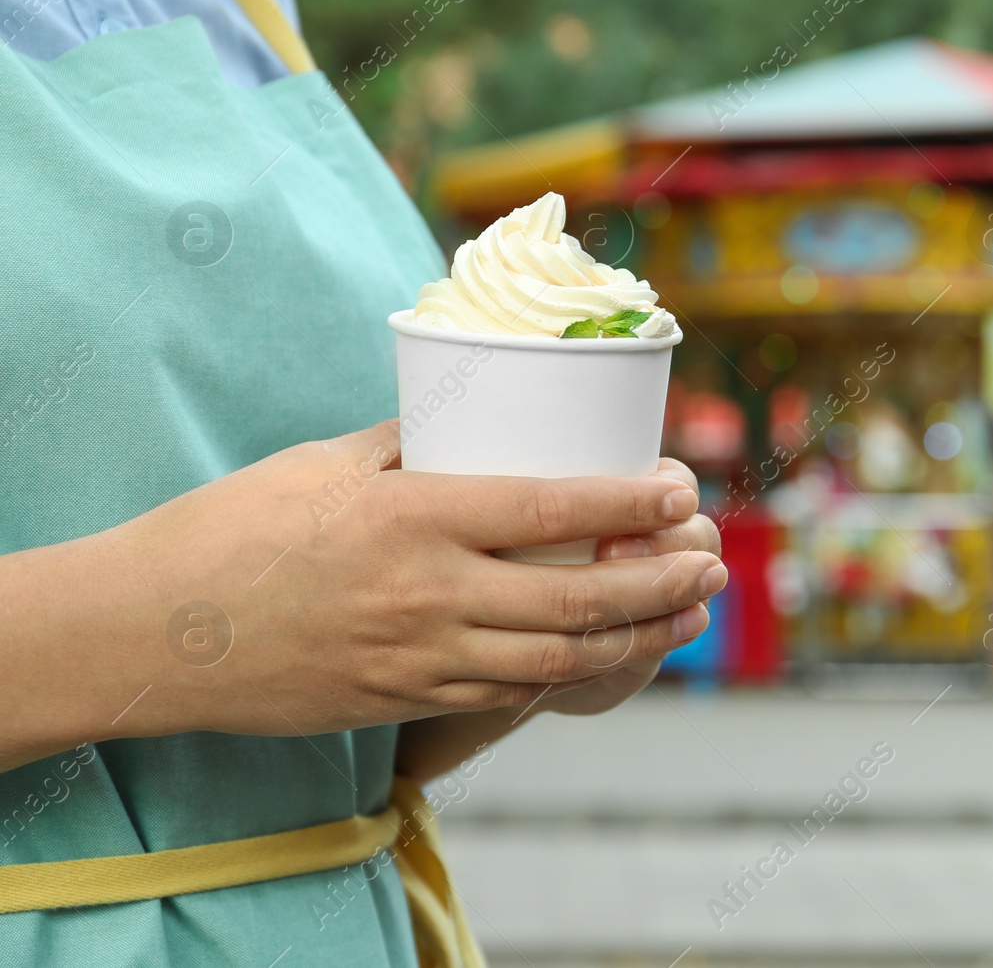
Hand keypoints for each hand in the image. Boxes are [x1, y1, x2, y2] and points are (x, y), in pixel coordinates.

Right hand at [0, 421, 726, 770]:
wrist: (155, 632)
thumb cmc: (234, 530)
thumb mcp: (326, 464)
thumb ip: (412, 446)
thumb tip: (476, 419)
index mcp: (414, 519)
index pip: (551, 508)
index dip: (630, 501)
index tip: (681, 490)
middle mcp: (430, 594)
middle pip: (579, 597)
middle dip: (661, 584)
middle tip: (711, 567)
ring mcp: (420, 658)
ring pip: (559, 658)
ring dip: (635, 639)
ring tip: (684, 617)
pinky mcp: (405, 700)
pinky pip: (509, 693)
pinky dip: (567, 674)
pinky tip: (601, 654)